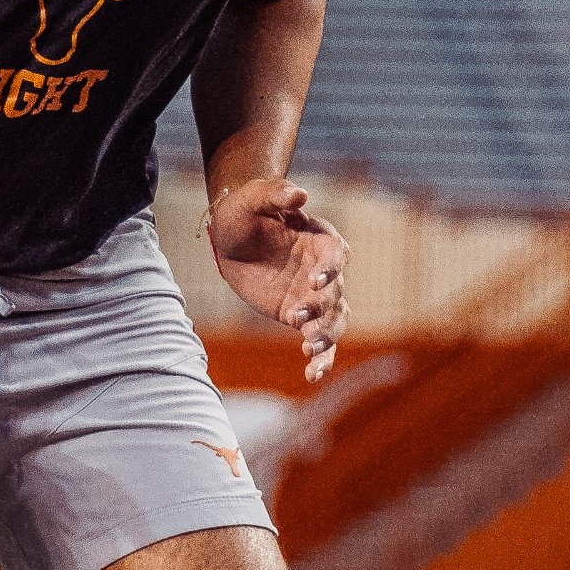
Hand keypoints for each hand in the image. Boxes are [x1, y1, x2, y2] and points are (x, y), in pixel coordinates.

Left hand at [211, 176, 345, 381]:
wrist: (232, 236)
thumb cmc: (245, 211)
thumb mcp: (253, 198)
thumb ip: (275, 194)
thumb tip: (299, 194)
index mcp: (320, 239)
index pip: (337, 254)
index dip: (331, 268)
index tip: (316, 279)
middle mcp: (324, 270)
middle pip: (337, 292)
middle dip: (323, 307)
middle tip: (300, 315)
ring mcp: (314, 295)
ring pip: (334, 321)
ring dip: (327, 337)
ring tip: (310, 350)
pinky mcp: (299, 315)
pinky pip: (317, 340)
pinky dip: (320, 358)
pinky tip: (312, 375)